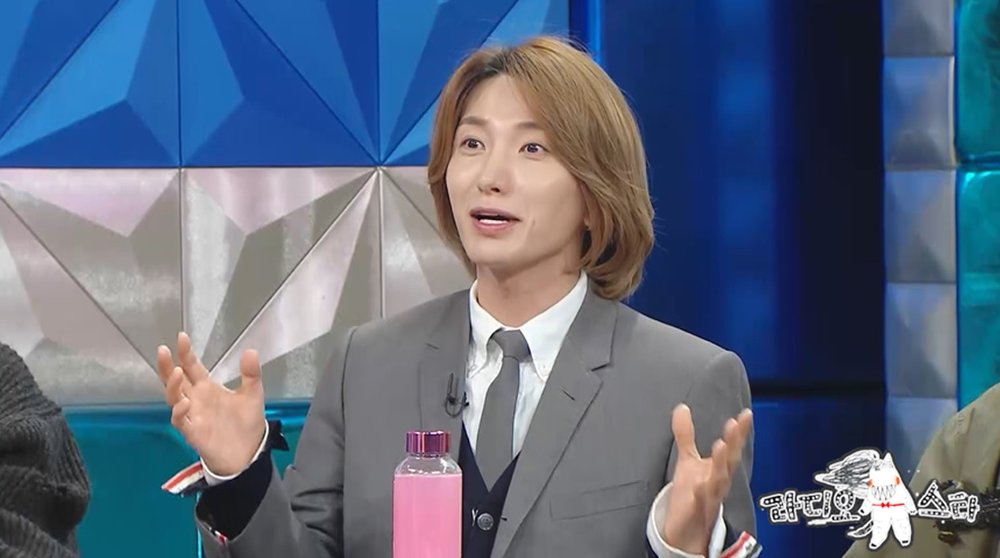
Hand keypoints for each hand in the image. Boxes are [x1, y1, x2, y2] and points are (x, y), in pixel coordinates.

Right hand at [157, 332, 266, 475]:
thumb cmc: (246, 422)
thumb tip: (251, 351)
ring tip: (177, 372)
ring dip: (173, 386)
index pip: (192, 367)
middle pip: (175, 380)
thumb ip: (251, 374)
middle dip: (167, 366)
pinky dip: (180, 412)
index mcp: (207, 388)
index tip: (182, 337)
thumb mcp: (252, 394)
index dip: (185, 353)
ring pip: (173, 398)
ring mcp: (193, 416)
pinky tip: (185, 403)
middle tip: (164, 350)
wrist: (249, 452)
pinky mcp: (194, 433)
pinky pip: (181, 422)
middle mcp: (196, 399)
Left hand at [660, 403, 752, 554]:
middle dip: (734, 443)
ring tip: (722, 446)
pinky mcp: (697, 511)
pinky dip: (701, 492)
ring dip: (721, 463)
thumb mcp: (687, 460)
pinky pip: (700, 502)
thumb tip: (682, 407)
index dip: (738, 432)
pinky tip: (698, 484)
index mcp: (718, 469)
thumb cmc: (691, 493)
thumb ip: (686, 434)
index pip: (731, 447)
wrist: (686, 529)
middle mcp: (718, 481)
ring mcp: (710, 497)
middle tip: (735, 424)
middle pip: (729, 461)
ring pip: (719, 480)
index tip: (745, 414)